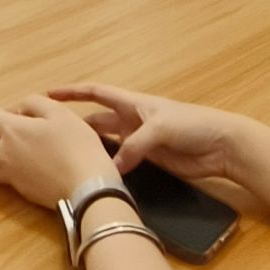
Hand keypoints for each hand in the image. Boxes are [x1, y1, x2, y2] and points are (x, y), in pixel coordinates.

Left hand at [0, 95, 118, 207]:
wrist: (88, 186)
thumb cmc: (76, 145)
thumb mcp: (60, 112)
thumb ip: (35, 104)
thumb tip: (21, 110)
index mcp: (11, 130)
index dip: (1, 113)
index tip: (21, 117)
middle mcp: (4, 154)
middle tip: (7, 140)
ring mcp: (11, 176)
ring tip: (19, 156)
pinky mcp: (23, 193)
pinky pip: (7, 182)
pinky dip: (14, 174)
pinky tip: (35, 169)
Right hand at [47, 83, 254, 184]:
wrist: (222, 146)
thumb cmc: (193, 125)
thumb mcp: (160, 129)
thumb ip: (135, 146)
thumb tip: (112, 167)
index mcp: (133, 103)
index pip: (96, 93)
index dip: (72, 92)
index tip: (48, 94)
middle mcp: (132, 120)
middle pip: (97, 122)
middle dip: (75, 126)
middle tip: (50, 137)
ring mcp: (139, 142)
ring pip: (107, 144)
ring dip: (91, 149)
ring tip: (66, 159)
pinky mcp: (149, 161)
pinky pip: (122, 163)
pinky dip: (110, 168)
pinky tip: (97, 177)